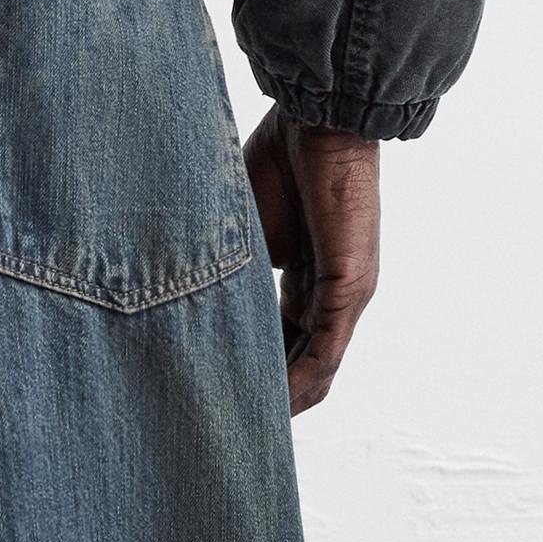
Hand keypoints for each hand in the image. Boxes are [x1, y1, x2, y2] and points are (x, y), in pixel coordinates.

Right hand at [243, 106, 379, 415]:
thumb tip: (193, 294)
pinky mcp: (349, 289)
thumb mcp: (247, 224)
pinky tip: (272, 404)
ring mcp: (344, 296)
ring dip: (282, 399)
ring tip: (243, 424)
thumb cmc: (284, 155)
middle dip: (269, 394)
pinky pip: (324, 352)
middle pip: (300, 362)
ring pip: (314, 367)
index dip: (257, 368)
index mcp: (307, 277)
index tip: (222, 389)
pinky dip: (299, 383)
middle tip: (227, 420)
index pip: (283, 339)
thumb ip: (235, 264)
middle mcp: (330, 296)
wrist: (321, 117)